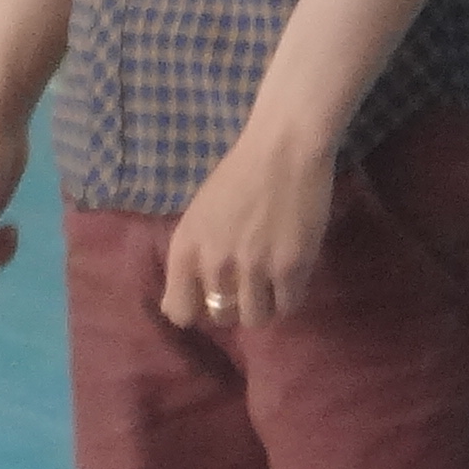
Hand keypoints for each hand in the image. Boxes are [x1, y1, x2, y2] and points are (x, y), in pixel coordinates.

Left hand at [160, 120, 338, 329]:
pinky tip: (290, 275)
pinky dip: (289, 296)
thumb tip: (183, 306)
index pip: (179, 312)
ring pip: (255, 319)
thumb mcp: (198, 217)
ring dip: (263, 305)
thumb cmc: (238, 176)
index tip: (209, 298)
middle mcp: (214, 264)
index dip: (196, 309)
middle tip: (248, 283)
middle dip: (234, 306)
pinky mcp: (290, 268)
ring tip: (271, 282)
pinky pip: (287, 307)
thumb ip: (192, 259)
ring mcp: (253, 268)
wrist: (283, 150)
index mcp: (186, 249)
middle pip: (221, 318)